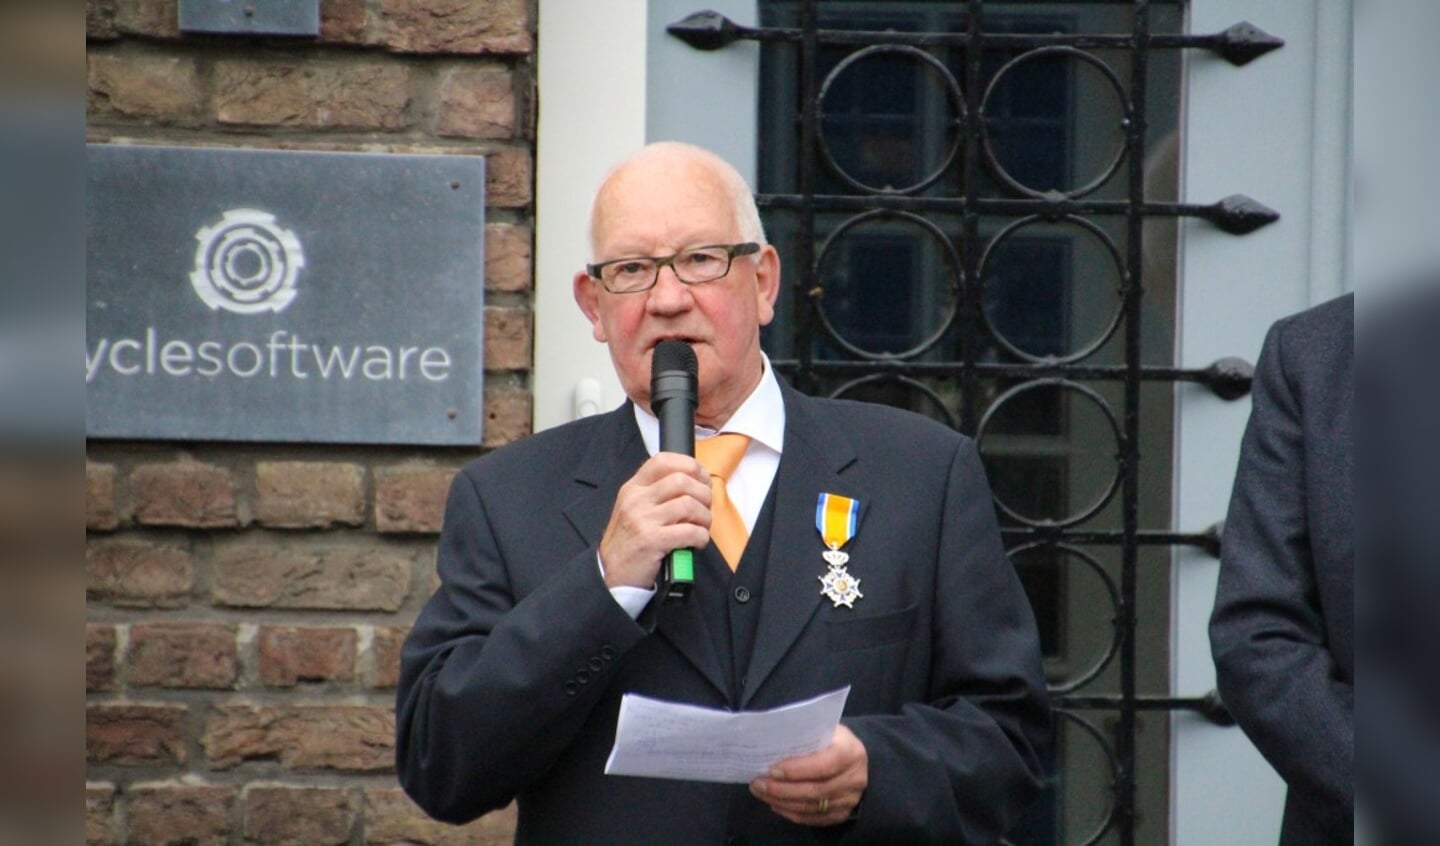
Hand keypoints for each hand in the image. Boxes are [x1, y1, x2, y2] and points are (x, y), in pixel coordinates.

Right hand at [599, 452, 711, 588]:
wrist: (611, 574)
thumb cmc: (629, 542)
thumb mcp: (634, 509)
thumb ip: (657, 493)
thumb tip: (694, 482)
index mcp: (633, 488)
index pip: (663, 461)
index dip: (690, 465)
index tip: (702, 478)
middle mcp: (636, 500)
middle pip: (682, 480)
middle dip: (703, 494)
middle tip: (705, 508)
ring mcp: (642, 520)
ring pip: (688, 505)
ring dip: (704, 517)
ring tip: (702, 527)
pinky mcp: (651, 541)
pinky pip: (689, 532)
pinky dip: (701, 537)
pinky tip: (697, 542)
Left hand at [749, 724, 867, 826]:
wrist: (854, 760)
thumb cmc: (833, 740)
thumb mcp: (825, 730)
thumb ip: (804, 735)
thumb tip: (769, 741)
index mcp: (851, 753)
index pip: (822, 765)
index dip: (796, 770)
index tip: (771, 770)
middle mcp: (854, 779)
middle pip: (815, 790)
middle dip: (781, 789)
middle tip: (757, 784)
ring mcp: (849, 800)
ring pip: (811, 807)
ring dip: (781, 801)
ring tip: (761, 792)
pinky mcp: (842, 815)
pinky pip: (812, 819)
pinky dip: (790, 812)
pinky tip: (774, 803)